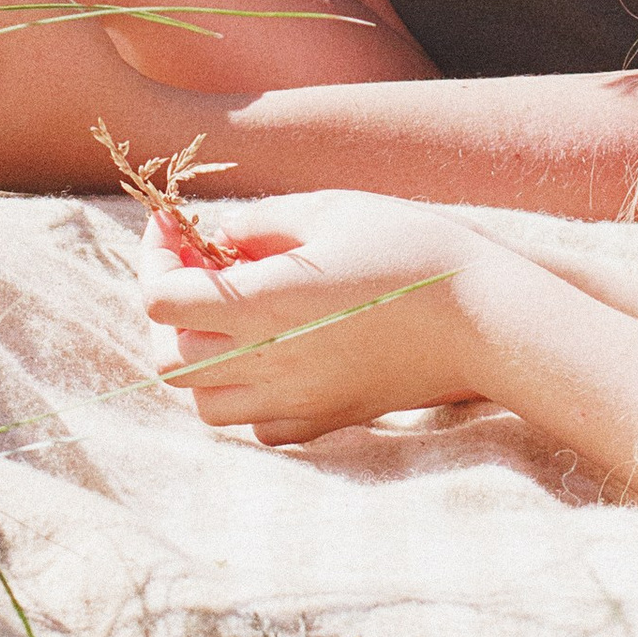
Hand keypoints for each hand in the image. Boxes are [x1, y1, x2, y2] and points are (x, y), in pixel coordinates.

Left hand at [139, 191, 498, 440]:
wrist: (483, 316)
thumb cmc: (411, 248)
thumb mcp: (331, 210)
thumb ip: (261, 223)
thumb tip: (218, 237)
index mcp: (265, 304)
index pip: (162, 299)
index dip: (154, 256)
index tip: (171, 225)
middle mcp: (270, 363)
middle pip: (171, 355)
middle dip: (167, 306)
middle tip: (195, 263)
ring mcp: (296, 401)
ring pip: (204, 403)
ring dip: (198, 356)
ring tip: (229, 312)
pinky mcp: (324, 421)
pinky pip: (256, 426)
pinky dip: (243, 395)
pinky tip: (270, 353)